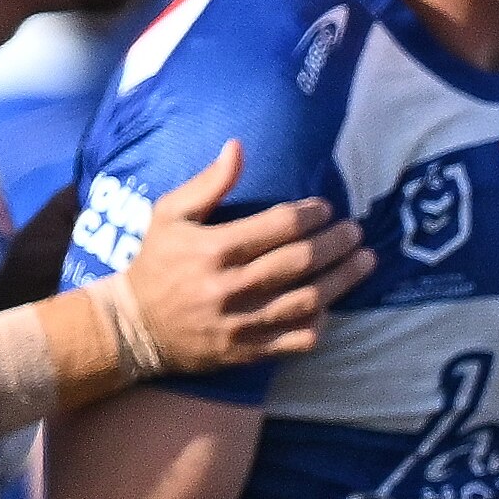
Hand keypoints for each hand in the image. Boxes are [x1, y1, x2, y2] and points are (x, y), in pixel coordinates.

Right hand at [113, 142, 366, 376]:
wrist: (134, 328)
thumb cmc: (156, 263)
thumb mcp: (170, 214)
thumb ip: (208, 182)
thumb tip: (237, 146)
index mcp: (213, 249)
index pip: (277, 226)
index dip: (310, 214)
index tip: (326, 208)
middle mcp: (230, 287)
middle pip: (299, 262)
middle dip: (335, 243)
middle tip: (355, 231)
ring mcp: (241, 323)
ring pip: (306, 301)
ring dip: (342, 280)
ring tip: (365, 261)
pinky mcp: (248, 352)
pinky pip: (297, 340)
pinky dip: (320, 323)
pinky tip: (332, 305)